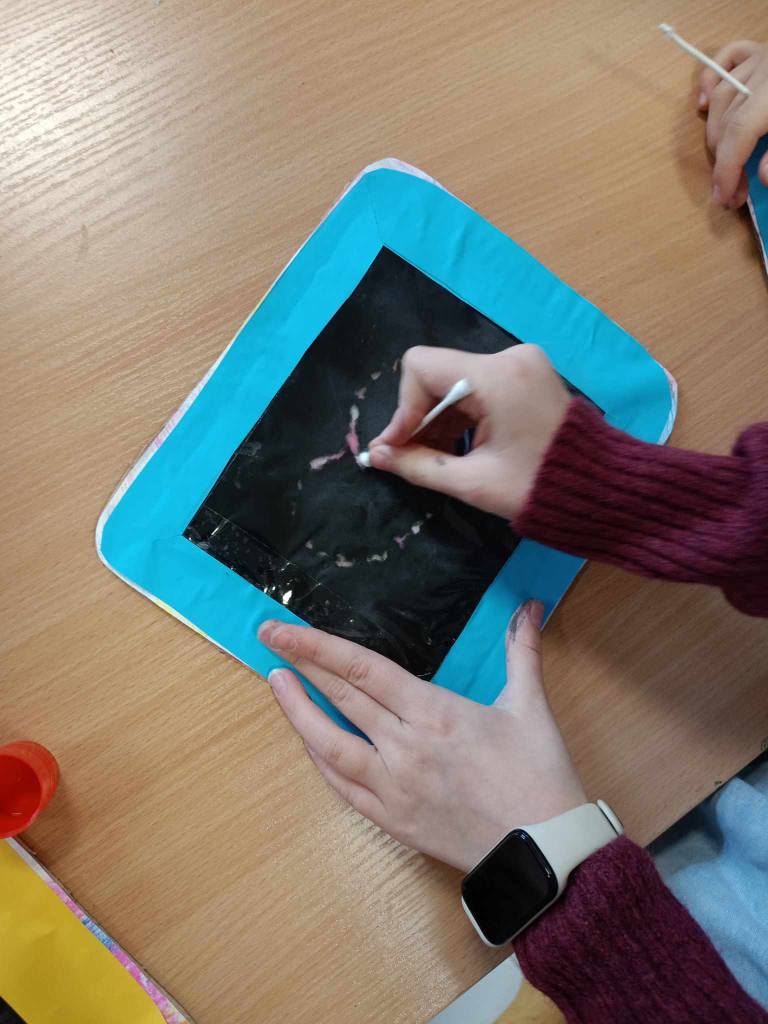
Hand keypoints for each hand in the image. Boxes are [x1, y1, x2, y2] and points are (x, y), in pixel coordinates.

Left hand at [258, 602, 586, 872]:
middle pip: (342, 697)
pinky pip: (345, 786)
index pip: (363, 669)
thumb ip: (522, 650)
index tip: (285, 629)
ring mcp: (394, 787)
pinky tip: (307, 741)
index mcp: (435, 713)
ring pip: (331, 745)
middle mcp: (405, 748)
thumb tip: (531, 605)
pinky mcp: (393, 820)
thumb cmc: (540, 776)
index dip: (319, 646)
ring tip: (276, 682)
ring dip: (299, 712)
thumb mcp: (531, 706)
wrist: (544, 852)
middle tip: (268, 636)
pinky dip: (321, 760)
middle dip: (300, 663)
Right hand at [365, 345, 569, 520]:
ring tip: (438, 459)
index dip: (403, 408)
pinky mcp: (529, 375)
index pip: (421, 367)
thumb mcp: (473, 482)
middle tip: (411, 458)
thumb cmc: (538, 489)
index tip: (396, 446)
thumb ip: (418, 465)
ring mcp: (522, 363)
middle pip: (439, 374)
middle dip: (420, 418)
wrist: (603, 492)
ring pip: (457, 383)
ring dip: (441, 420)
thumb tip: (378, 456)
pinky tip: (462, 449)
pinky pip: (479, 388)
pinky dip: (463, 417)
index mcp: (497, 377)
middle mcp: (509, 358)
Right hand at [698, 40, 767, 206]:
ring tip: (724, 162)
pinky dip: (710, 79)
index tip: (725, 199)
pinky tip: (704, 104)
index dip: (726, 171)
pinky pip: (728, 57)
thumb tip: (762, 176)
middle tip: (734, 191)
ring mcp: (764, 56)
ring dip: (716, 133)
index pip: (739, 134)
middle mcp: (765, 70)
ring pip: (723, 97)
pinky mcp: (765, 48)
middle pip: (727, 120)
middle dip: (723, 161)